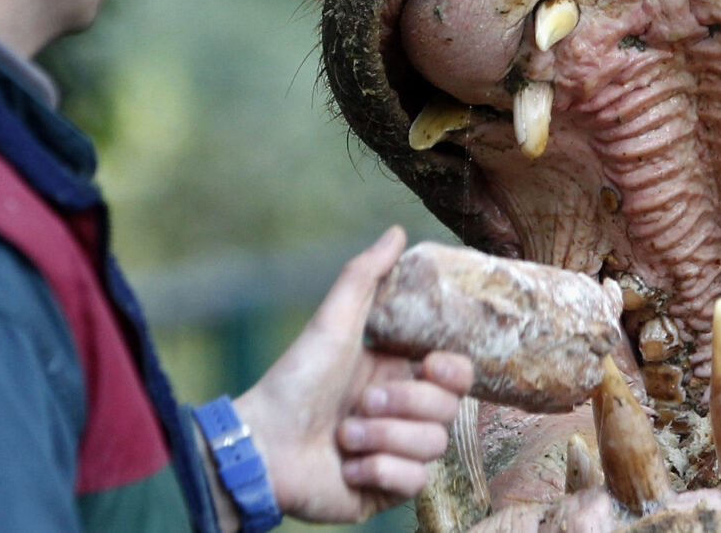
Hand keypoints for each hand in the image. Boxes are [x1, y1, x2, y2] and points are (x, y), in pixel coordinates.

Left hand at [229, 226, 473, 523]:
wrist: (261, 443)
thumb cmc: (294, 380)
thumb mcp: (333, 322)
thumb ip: (365, 275)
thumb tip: (397, 231)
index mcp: (401, 376)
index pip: (458, 375)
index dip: (452, 372)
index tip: (429, 363)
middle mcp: (406, 415)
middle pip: (448, 410)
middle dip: (402, 404)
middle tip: (360, 403)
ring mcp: (399, 454)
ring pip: (433, 447)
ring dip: (382, 438)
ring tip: (345, 436)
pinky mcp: (387, 489)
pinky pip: (415, 483)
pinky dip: (379, 472)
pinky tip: (348, 466)